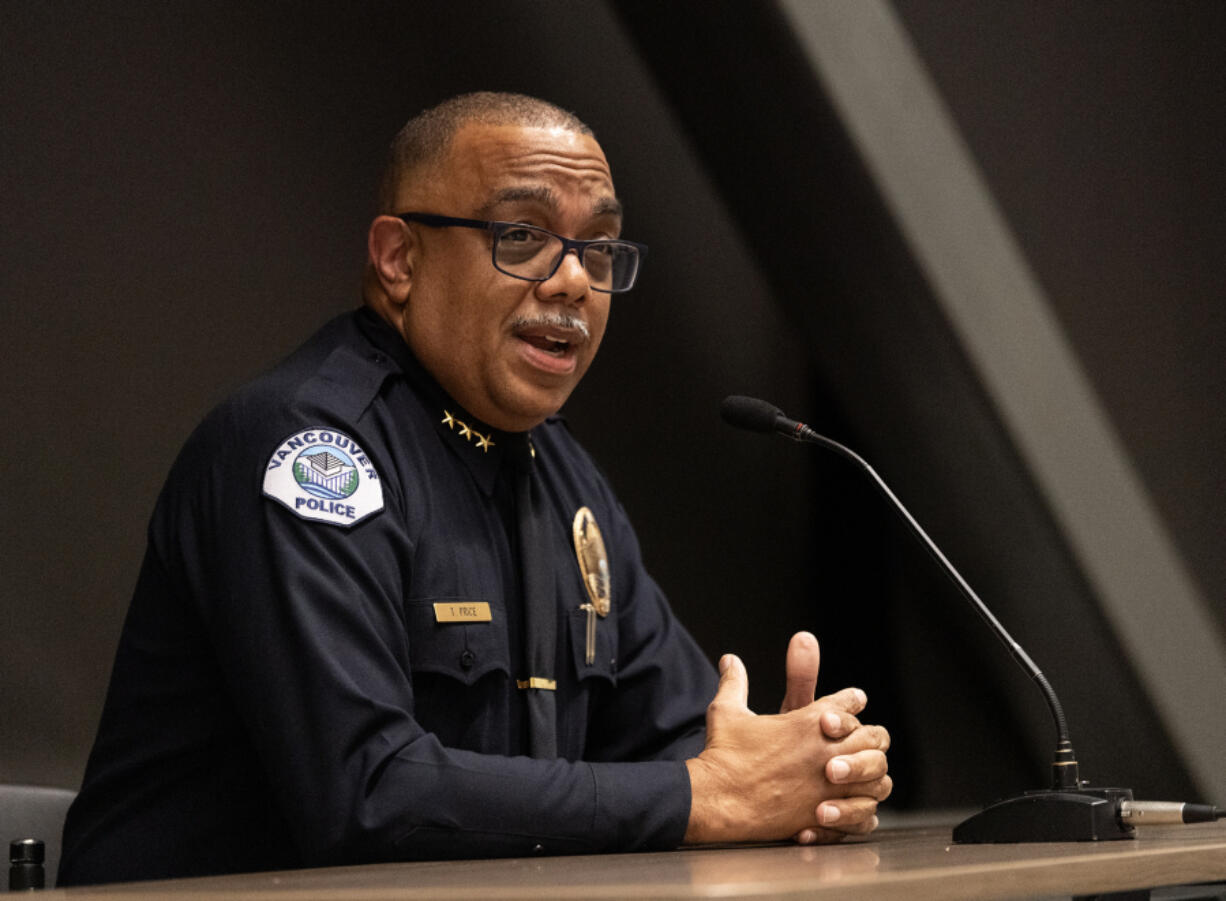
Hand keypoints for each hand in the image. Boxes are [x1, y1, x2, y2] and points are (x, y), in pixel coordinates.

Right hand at [683, 636, 890, 844]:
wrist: (716, 800)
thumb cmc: (722, 756)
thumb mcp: (727, 711)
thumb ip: (735, 682)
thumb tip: (730, 660)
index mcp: (807, 722)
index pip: (848, 702)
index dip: (852, 699)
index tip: (855, 700)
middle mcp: (825, 752)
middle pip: (873, 738)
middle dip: (869, 736)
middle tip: (863, 739)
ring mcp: (828, 787)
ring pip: (877, 777)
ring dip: (872, 774)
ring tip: (863, 774)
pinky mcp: (825, 817)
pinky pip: (863, 815)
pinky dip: (862, 810)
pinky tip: (852, 805)